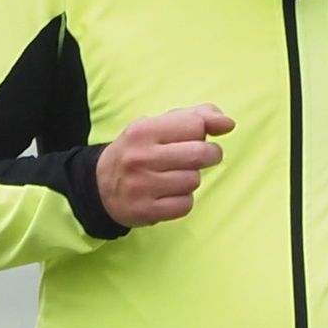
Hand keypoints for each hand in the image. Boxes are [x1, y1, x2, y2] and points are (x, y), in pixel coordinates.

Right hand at [97, 104, 230, 227]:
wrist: (100, 185)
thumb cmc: (139, 150)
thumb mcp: (158, 126)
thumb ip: (194, 117)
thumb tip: (227, 123)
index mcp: (144, 130)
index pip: (195, 125)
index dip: (205, 131)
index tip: (200, 137)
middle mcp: (141, 157)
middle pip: (200, 154)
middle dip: (209, 155)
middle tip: (200, 157)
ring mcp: (142, 186)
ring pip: (194, 180)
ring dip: (192, 179)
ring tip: (175, 176)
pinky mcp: (146, 211)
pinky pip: (185, 204)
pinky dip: (183, 200)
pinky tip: (169, 194)